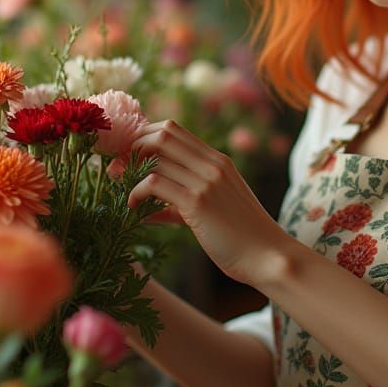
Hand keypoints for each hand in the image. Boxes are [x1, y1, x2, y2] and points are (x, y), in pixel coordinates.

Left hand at [128, 120, 290, 287]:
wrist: (268, 256)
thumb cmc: (243, 238)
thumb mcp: (216, 209)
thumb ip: (186, 201)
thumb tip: (151, 208)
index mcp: (218, 160)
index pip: (174, 130)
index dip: (146, 136)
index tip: (130, 155)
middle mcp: (212, 164)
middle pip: (162, 134)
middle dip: (133, 146)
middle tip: (119, 166)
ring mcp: (206, 181)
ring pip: (155, 157)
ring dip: (129, 170)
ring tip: (119, 186)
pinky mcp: (197, 202)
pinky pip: (154, 185)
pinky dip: (136, 193)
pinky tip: (132, 208)